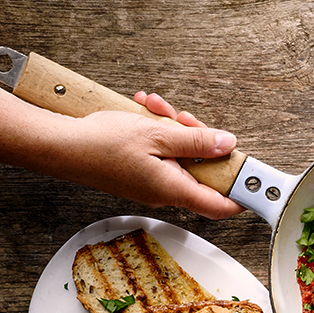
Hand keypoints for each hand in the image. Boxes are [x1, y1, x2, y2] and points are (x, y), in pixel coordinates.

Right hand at [47, 91, 243, 218]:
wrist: (58, 146)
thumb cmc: (100, 144)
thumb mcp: (157, 134)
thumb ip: (196, 141)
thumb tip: (227, 144)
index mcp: (174, 189)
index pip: (221, 205)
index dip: (241, 194)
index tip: (255, 180)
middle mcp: (165, 191)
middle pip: (201, 169)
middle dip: (197, 137)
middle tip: (182, 117)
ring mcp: (151, 182)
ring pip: (178, 154)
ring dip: (171, 128)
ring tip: (153, 107)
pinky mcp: (138, 172)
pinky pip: (159, 151)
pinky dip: (155, 131)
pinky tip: (141, 111)